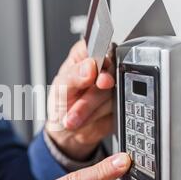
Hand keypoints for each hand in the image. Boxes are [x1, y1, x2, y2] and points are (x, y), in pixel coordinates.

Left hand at [46, 40, 115, 160]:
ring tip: (74, 116)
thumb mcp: (60, 89)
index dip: (98, 59)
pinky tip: (88, 118)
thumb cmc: (61, 105)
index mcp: (84, 56)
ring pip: (112, 92)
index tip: (94, 73)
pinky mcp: (120, 102)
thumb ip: (73, 76)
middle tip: (79, 101)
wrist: (66, 132)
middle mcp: (100, 68)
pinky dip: (99, 115)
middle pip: (108, 72)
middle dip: (91, 93)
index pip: (97, 47)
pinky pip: (119, 106)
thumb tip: (90, 65)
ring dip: (90, 108)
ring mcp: (112, 86)